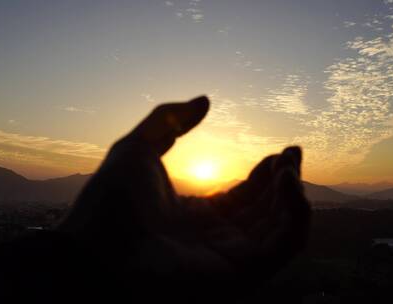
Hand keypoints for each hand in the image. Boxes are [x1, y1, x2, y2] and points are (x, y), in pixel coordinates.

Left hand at [58, 96, 310, 297]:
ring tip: (289, 166)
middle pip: (266, 211)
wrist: (96, 248)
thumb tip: (205, 100)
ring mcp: (230, 258)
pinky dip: (296, 216)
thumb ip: (170, 121)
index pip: (244, 196)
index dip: (266, 175)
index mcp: (197, 215)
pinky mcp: (240, 273)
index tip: (281, 152)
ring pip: (281, 229)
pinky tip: (289, 184)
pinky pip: (284, 247)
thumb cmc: (111, 200)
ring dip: (293, 196)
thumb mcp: (139, 147)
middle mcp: (217, 238)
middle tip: (293, 152)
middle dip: (285, 181)